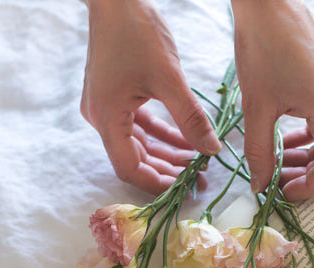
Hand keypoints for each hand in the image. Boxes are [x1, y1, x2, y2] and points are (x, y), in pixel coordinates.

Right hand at [81, 0, 221, 193]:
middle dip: (166, 170)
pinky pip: (138, 124)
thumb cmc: (136, 32)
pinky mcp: (114, 95)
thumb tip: (212, 151)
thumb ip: (190, 118)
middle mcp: (101, 118)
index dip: (156, 184)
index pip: (129, 168)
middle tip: (198, 177)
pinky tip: (186, 139)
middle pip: (134, 159)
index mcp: (107, 119)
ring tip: (198, 160)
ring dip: (167, 152)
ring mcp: (106, 107)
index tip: (184, 188)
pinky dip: (161, 133)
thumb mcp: (169, 78)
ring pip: (138, 143)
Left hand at [231, 0, 313, 200]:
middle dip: (312, 174)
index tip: (284, 192)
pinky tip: (287, 139)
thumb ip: (259, 152)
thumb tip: (261, 184)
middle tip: (281, 180)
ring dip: (311, 156)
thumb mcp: (256, 108)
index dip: (309, 187)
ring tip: (279, 161)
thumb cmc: (262, 48)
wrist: (270, 4)